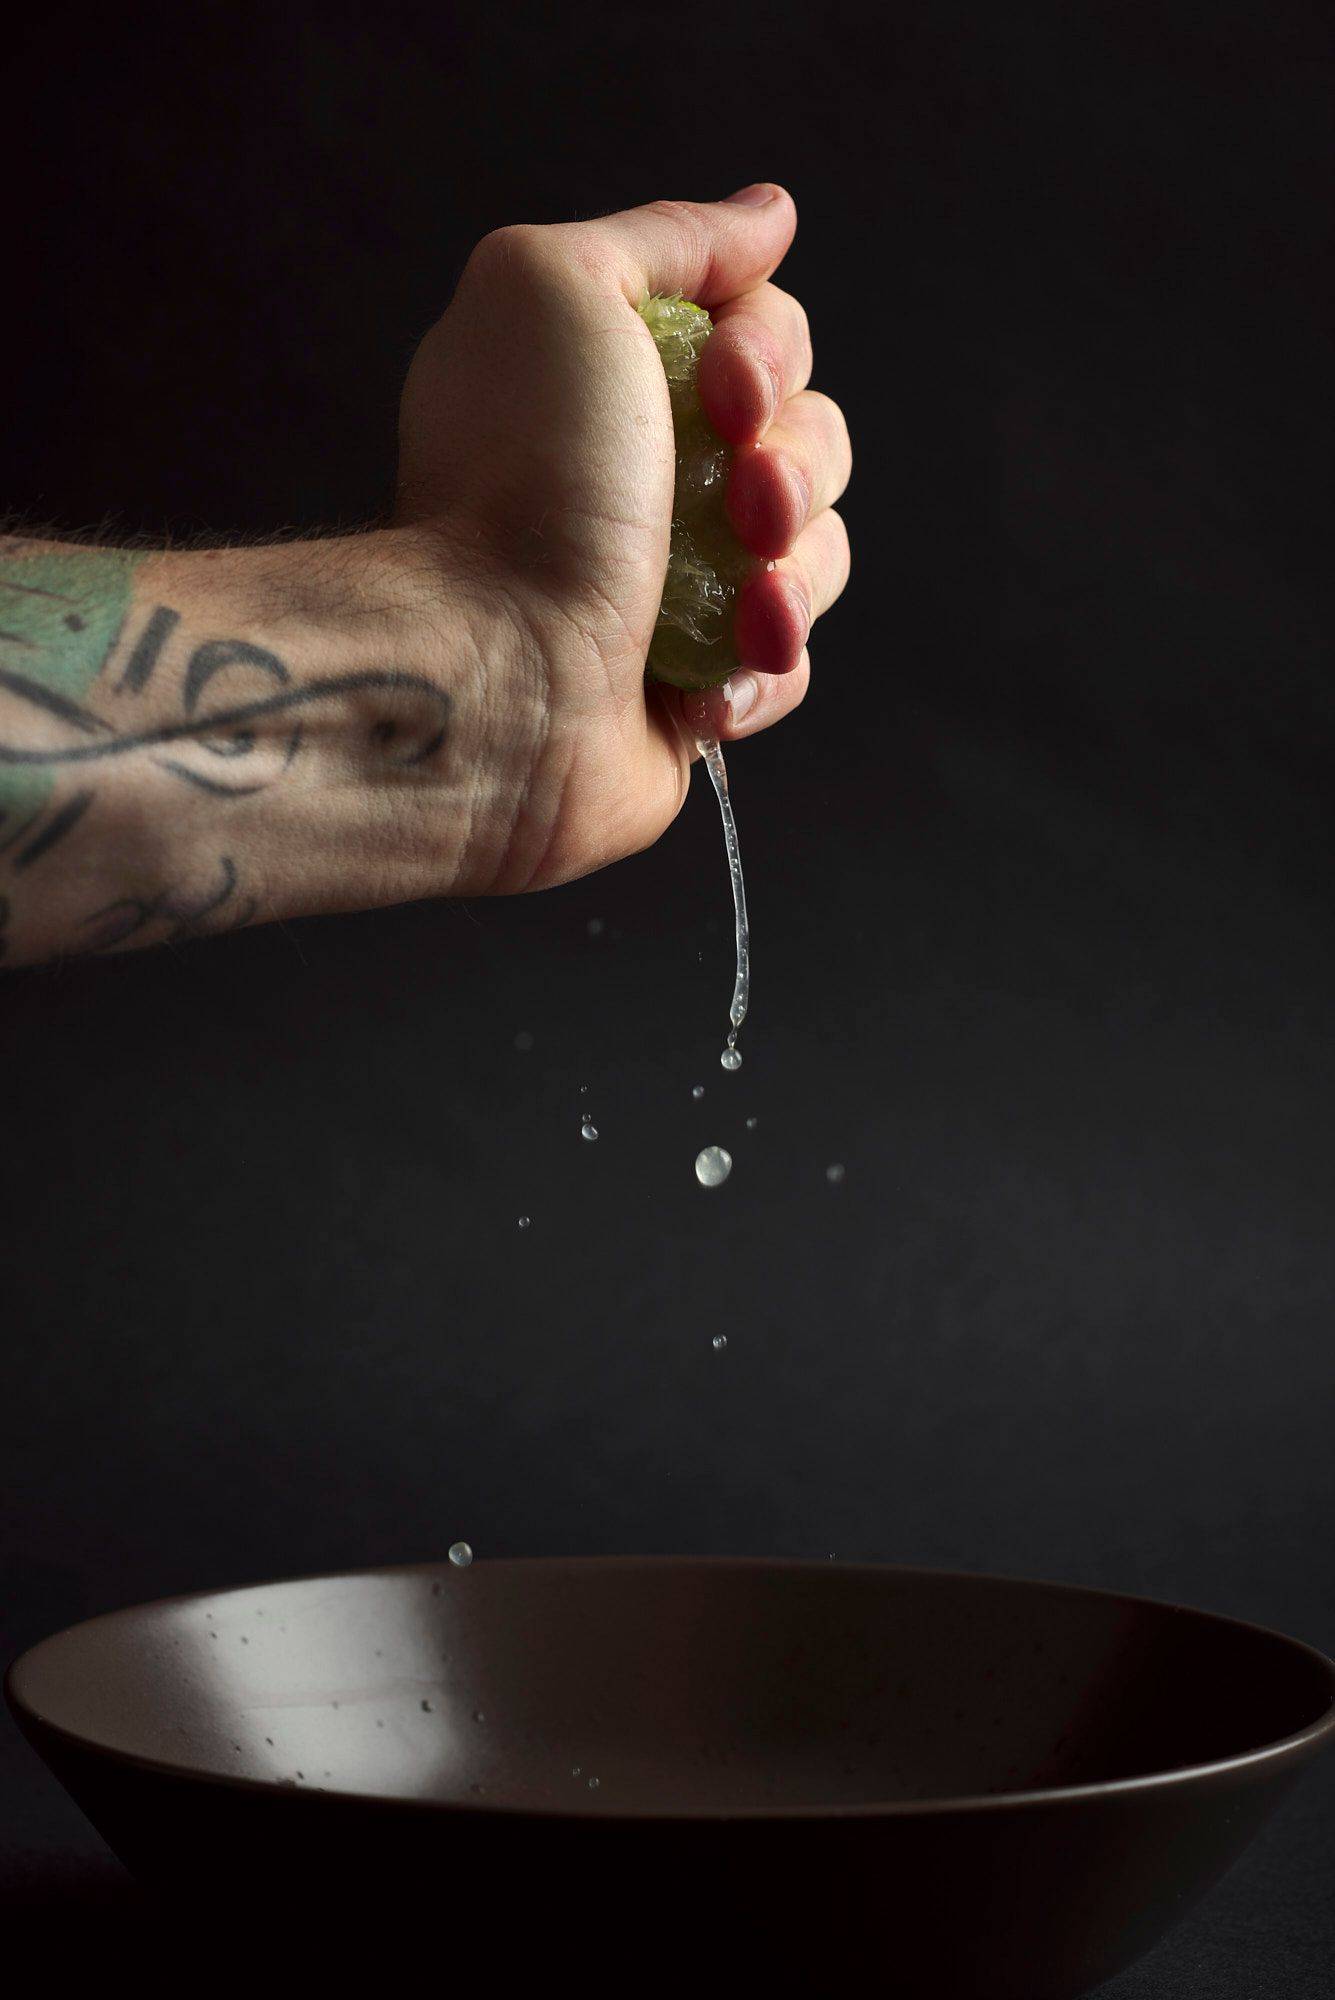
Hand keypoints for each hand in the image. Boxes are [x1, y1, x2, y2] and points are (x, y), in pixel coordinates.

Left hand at [394, 183, 852, 892]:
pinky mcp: (697, 687)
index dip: (770, 351)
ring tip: (743, 598)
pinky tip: (709, 680)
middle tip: (739, 494)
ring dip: (794, 567)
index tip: (725, 384)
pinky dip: (766, 663)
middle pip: (809, 436)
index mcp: (617, 383)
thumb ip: (665, 237)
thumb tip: (768, 215)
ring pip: (816, 550)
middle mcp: (648, 479)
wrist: (500, 670)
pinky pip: (790, 661)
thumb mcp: (558, 287)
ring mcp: (678, 587)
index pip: (761, 334)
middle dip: (794, 461)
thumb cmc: (517, 484)